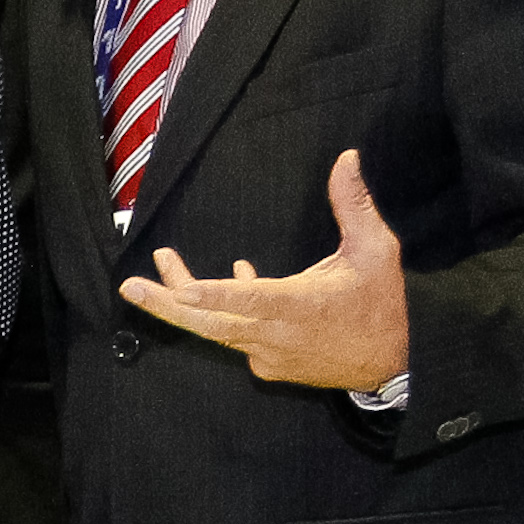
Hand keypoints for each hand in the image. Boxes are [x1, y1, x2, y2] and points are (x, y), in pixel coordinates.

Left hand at [120, 148, 411, 392]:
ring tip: (164, 263)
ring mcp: (269, 354)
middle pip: (211, 323)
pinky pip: (235, 336)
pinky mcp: (269, 365)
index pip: (251, 300)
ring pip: (218, 327)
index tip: (182, 290)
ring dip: (187, 299)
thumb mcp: (376, 251)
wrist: (393, 365)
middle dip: (166, 305)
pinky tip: (230, 277)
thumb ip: (354, 205)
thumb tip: (346, 158)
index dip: (215, 294)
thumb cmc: (383, 305)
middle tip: (129, 288)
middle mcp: (277, 335)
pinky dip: (224, 309)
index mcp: (302, 306)